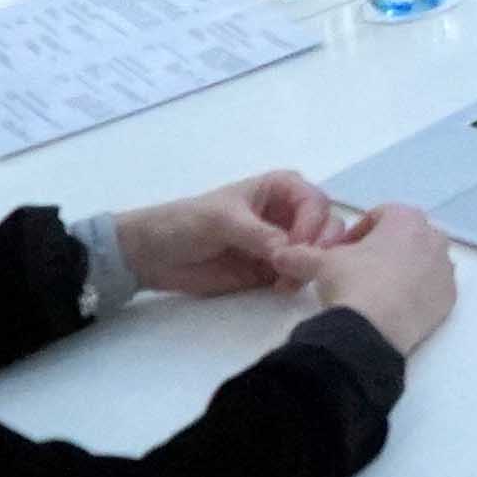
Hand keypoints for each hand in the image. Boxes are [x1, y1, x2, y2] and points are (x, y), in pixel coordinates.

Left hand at [113, 171, 358, 298]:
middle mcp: (286, 213)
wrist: (152, 256)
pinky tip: (284, 287)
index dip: (314, 223)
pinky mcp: (271, 270)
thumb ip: (259, 235)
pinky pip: (297, 273)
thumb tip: (291, 251)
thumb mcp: (222, 221)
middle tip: (304, 265)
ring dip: (310, 265)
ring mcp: (280, 243)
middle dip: (321, 244)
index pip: (315, 202)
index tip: (299, 245)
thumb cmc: (185, 223)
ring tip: (288, 282)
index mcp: (279, 188)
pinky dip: (298, 280)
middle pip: (325, 225)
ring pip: (316, 252)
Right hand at [301, 200, 459, 355]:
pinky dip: (416, 294)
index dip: (357, 233)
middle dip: (382, 251)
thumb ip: (300, 254)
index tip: (342, 252)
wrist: (373, 329)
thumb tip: (278, 254)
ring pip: (421, 262)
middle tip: (358, 272)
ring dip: (401, 271)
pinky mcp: (450, 297)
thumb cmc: (352, 282)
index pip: (379, 216)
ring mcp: (445, 268)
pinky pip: (432, 289)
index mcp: (406, 218)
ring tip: (374, 292)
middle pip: (403, 238)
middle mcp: (434, 237)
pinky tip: (393, 308)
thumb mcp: (320, 264)